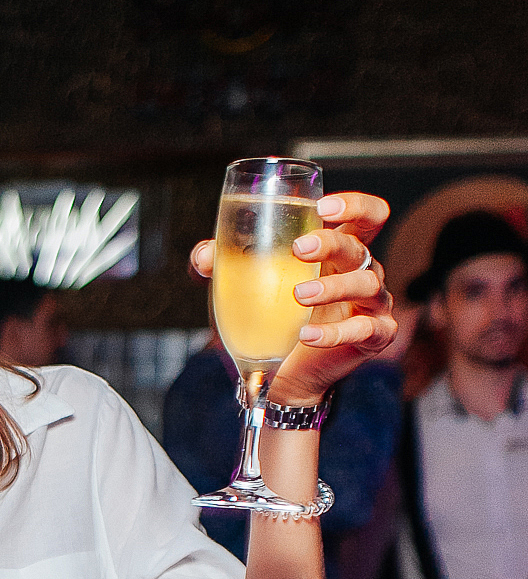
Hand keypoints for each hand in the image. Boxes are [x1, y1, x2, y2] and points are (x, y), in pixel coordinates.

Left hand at [192, 192, 396, 404]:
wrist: (276, 373)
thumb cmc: (267, 318)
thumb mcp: (241, 288)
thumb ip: (222, 265)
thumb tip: (204, 256)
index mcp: (336, 251)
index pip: (365, 216)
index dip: (354, 205)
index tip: (324, 207)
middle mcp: (359, 272)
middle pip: (359, 245)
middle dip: (332, 242)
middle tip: (299, 249)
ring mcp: (370, 304)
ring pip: (366, 284)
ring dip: (333, 286)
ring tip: (298, 296)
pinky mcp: (373, 337)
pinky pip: (364, 330)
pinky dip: (335, 332)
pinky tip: (307, 334)